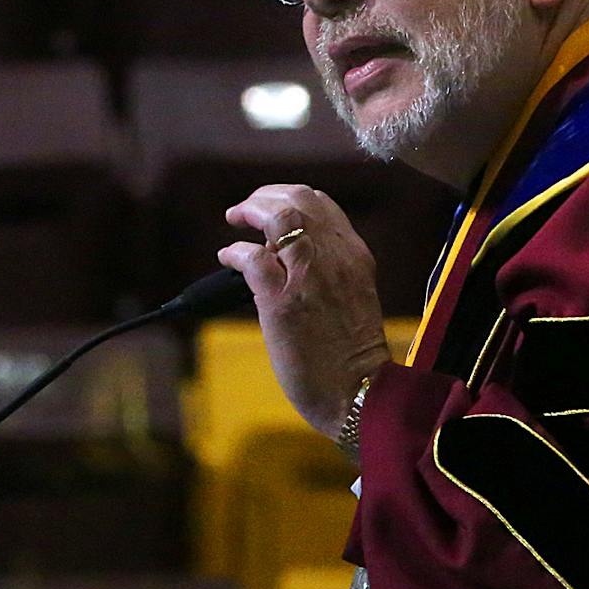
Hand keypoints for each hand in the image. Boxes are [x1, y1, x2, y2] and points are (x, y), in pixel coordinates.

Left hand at [219, 184, 392, 439]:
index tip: (270, 206)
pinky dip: (234, 253)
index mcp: (354, 255)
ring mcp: (308, 277)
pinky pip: (252, 259)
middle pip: (298, 199)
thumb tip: (287, 256)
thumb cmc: (352, 354)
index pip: (321, 204)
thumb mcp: (353, 296)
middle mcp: (334, 257)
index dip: (289, 198)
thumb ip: (330, 270)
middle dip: (265, 196)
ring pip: (278, 218)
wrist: (361, 392)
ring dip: (250, 211)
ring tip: (234, 220)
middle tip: (244, 210)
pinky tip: (227, 258)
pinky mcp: (282, 302)